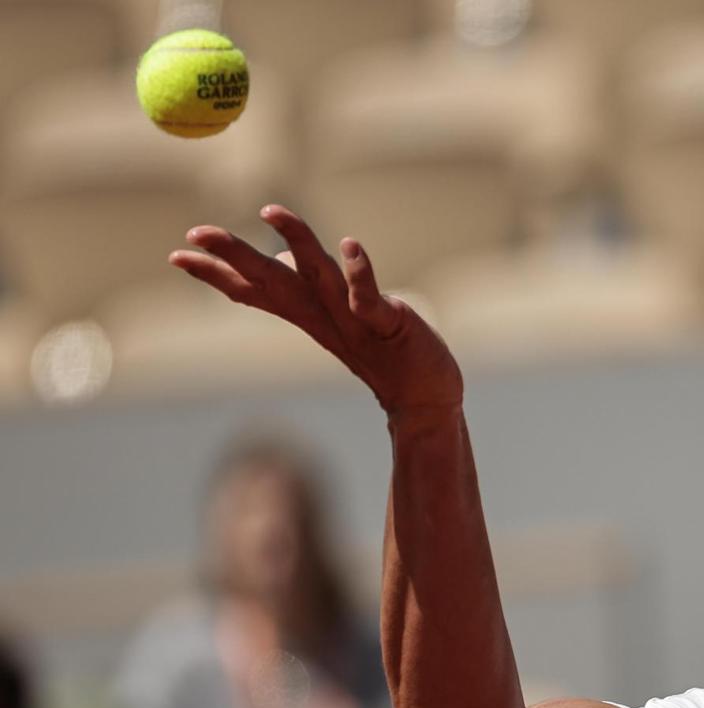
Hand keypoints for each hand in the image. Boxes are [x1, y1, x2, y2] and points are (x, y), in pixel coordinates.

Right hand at [168, 205, 462, 414]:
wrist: (426, 400)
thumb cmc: (386, 356)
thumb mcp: (342, 319)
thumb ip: (312, 292)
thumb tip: (283, 260)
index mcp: (311, 314)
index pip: (256, 289)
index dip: (218, 273)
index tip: (177, 255)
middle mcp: (326, 315)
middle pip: (273, 279)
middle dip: (234, 254)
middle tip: (194, 232)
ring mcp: (355, 320)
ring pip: (318, 276)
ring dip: (296, 242)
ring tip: (271, 211)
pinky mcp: (389, 324)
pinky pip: (370, 297)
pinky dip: (361, 273)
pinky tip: (351, 245)